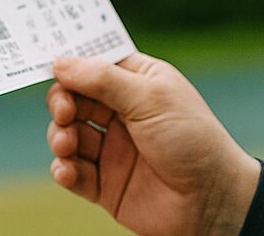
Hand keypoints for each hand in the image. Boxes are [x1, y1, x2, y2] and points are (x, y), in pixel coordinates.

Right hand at [46, 53, 261, 235]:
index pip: (96, 65)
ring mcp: (113, 149)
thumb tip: (61, 63)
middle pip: (75, 99)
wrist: (212, 200)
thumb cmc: (192, 139)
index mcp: (138, 83)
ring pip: (68, 134)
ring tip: (67, 144)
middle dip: (62, 103)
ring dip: (60, 137)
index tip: (52, 66)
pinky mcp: (106, 184)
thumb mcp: (150, 98)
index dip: (72, 65)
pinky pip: (73, 172)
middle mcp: (123, 113)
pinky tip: (67, 170)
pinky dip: (64, 169)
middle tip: (64, 112)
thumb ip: (103, 80)